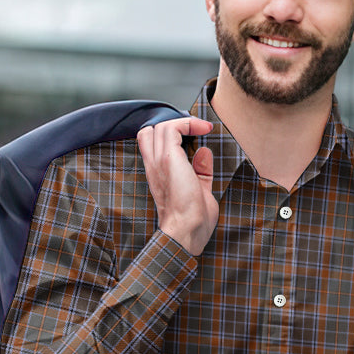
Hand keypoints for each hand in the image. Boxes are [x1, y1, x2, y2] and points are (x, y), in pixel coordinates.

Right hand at [137, 116, 215, 255]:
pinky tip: (203, 129)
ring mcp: (158, 161)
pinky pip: (172, 128)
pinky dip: (188, 123)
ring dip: (183, 123)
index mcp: (157, 175)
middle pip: (149, 131)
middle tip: (194, 131)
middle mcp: (153, 166)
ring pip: (160, 126)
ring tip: (202, 128)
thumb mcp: (200, 190)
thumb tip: (204, 152)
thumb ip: (200, 171)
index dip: (169, 135)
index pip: (150, 144)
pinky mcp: (168, 159)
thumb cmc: (193, 221)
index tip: (194, 136)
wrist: (186, 231)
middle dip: (172, 126)